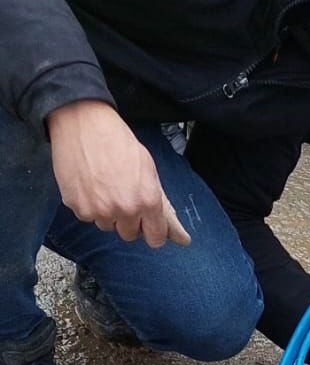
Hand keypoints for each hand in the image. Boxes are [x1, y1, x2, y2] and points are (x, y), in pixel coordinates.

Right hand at [47, 100, 190, 247]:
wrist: (85, 126)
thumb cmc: (119, 143)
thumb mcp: (149, 169)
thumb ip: (158, 200)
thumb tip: (178, 233)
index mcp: (148, 200)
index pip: (155, 238)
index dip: (154, 233)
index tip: (150, 228)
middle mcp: (124, 210)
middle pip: (129, 234)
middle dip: (130, 221)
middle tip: (125, 199)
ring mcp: (99, 211)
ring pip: (107, 226)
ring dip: (109, 213)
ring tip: (107, 187)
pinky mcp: (77, 207)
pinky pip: (88, 217)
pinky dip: (90, 206)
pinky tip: (92, 185)